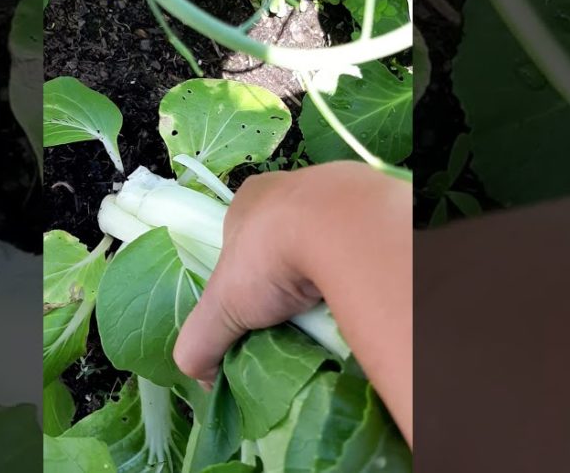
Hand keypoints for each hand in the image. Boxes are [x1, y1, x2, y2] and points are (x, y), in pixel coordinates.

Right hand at [171, 161, 393, 385]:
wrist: (342, 230)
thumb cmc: (270, 256)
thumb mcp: (221, 305)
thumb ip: (201, 341)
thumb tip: (203, 378)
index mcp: (249, 200)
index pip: (237, 242)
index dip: (240, 277)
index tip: (250, 310)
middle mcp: (289, 191)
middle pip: (280, 244)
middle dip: (282, 279)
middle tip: (286, 316)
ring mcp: (332, 198)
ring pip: (321, 245)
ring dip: (319, 277)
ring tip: (320, 313)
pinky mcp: (369, 214)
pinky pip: (354, 250)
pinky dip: (349, 274)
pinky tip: (347, 299)